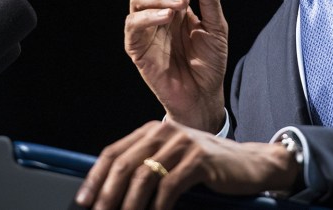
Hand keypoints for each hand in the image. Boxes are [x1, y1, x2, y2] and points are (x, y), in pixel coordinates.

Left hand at [75, 119, 299, 209]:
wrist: (250, 164)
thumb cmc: (208, 167)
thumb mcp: (173, 161)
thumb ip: (146, 168)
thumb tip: (112, 195)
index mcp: (153, 131)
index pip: (113, 153)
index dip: (94, 179)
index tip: (82, 201)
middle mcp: (165, 132)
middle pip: (124, 165)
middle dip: (107, 196)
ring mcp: (183, 143)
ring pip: (144, 177)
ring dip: (130, 206)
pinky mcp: (200, 159)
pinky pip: (169, 187)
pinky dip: (158, 208)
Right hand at [111, 0, 228, 131]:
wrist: (204, 94)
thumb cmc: (210, 61)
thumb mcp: (217, 25)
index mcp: (171, 0)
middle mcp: (154, 11)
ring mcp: (144, 29)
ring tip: (181, 4)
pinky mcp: (137, 48)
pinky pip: (134, 24)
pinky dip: (150, 16)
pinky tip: (167, 17)